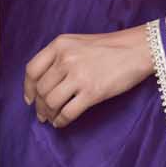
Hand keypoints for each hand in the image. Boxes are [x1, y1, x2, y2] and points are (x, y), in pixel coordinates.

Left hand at [25, 25, 153, 128]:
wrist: (137, 49)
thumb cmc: (110, 47)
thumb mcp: (78, 43)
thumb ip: (60, 57)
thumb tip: (44, 83)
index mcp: (59, 45)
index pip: (32, 70)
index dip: (27, 88)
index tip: (29, 99)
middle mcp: (65, 59)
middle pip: (41, 89)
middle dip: (39, 106)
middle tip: (42, 114)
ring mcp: (79, 76)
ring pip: (51, 102)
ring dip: (49, 114)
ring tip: (51, 119)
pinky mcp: (92, 92)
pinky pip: (68, 112)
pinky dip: (61, 121)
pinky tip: (62, 123)